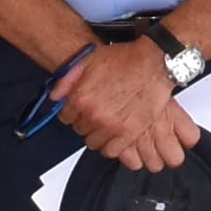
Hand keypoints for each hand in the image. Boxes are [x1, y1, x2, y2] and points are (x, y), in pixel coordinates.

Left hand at [55, 39, 201, 168]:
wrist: (153, 63)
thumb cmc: (126, 60)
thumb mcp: (90, 60)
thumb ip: (68, 79)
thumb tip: (56, 96)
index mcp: (81, 97)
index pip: (65, 117)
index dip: (73, 111)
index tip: (80, 109)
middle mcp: (94, 114)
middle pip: (79, 129)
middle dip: (86, 121)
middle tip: (97, 113)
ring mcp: (111, 126)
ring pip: (93, 142)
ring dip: (98, 134)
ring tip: (106, 123)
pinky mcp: (129, 134)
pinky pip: (111, 150)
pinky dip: (111, 145)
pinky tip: (114, 135)